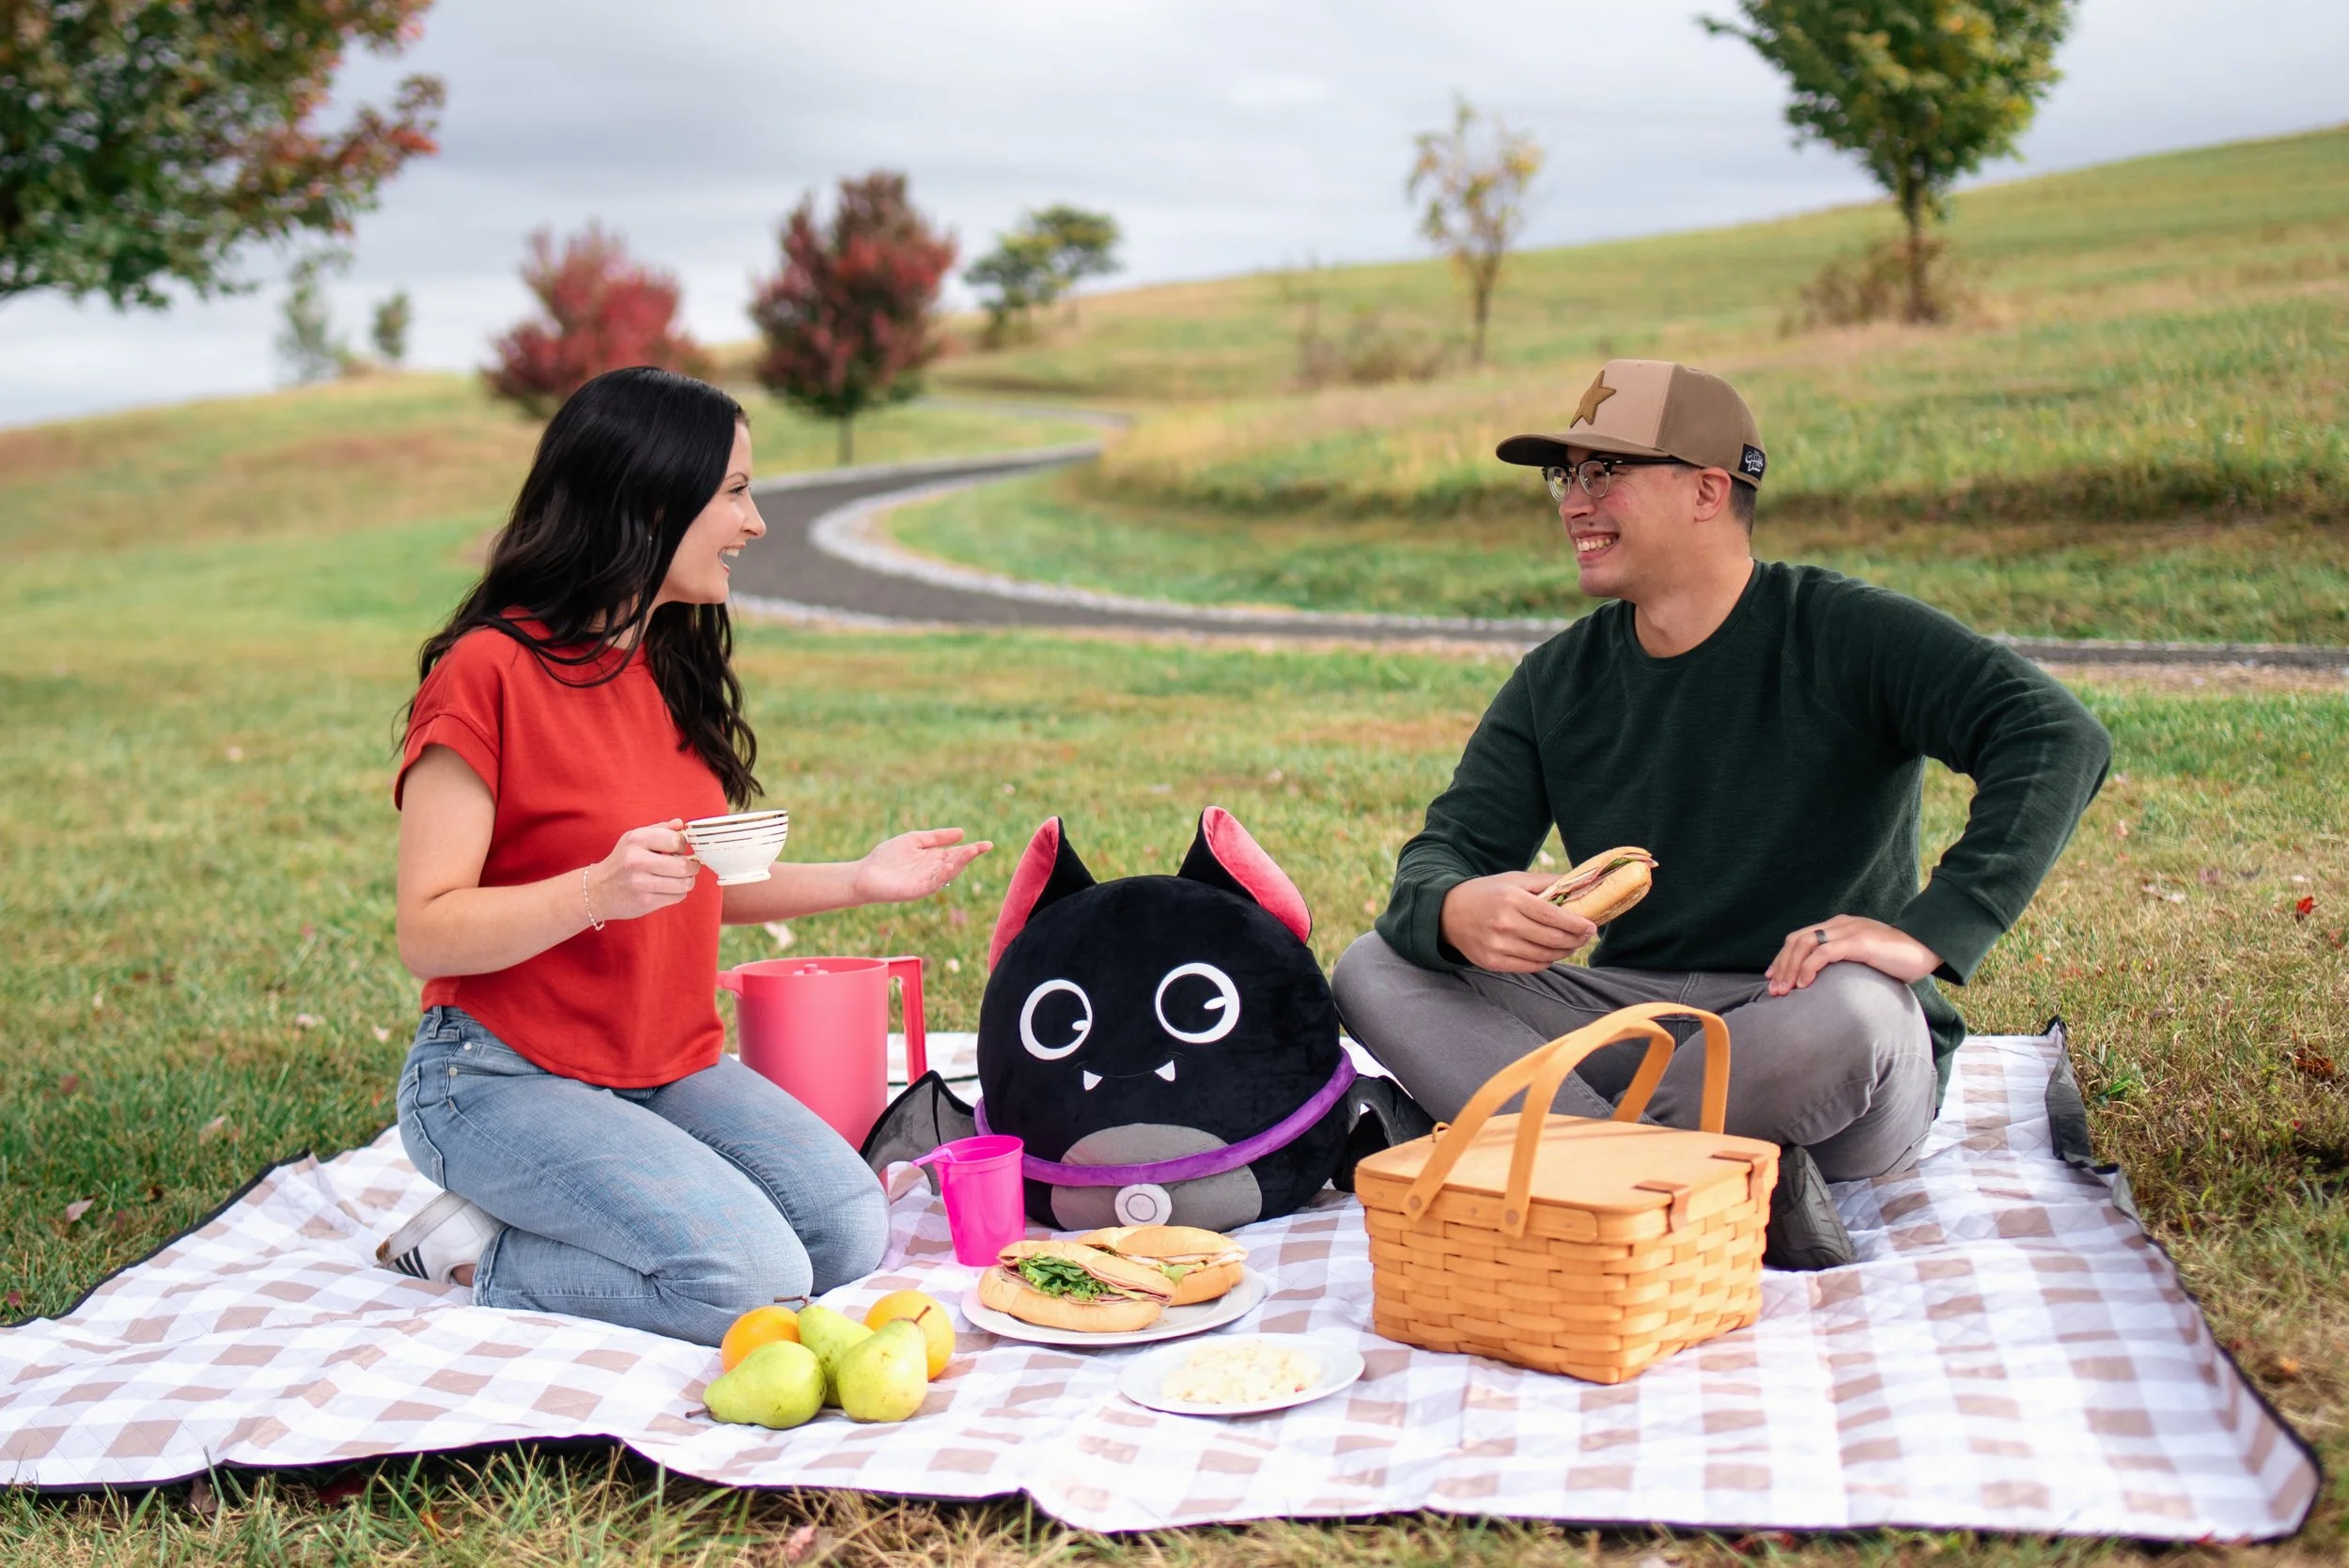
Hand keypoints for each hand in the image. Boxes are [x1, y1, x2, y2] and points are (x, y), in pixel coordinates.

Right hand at [585, 819, 698, 922]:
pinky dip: (677, 893)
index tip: (679, 851)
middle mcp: (637, 860)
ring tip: (679, 879)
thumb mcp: (634, 839)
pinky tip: (667, 889)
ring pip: (684, 884)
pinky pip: (677, 897)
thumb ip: (660, 829)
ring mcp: (640, 883)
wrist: (597, 890)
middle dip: (692, 867)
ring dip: (687, 882)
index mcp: (637, 840)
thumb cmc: (622, 861)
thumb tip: (681, 824)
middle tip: (688, 867)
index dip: (683, 846)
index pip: (676, 841)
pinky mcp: (645, 902)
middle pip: (684, 866)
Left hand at [851, 827, 991, 904]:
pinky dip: (941, 876)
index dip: (972, 849)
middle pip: (955, 863)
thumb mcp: (914, 840)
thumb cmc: (887, 856)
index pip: (957, 853)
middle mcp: (933, 871)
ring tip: (970, 852)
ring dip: (959, 864)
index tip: (987, 844)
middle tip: (982, 847)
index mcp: (934, 858)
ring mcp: (925, 882)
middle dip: (969, 855)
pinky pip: (932, 884)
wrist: (864, 873)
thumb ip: (936, 837)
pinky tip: (948, 866)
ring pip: (947, 874)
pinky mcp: (916, 891)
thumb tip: (962, 833)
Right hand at [1438, 871, 1599, 972]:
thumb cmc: (1488, 893)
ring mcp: (1497, 945)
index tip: (1591, 926)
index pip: (1554, 916)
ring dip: (1563, 952)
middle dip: (1575, 939)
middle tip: (1586, 937)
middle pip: (1552, 939)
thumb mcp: (1514, 880)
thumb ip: (1545, 882)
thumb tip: (1578, 883)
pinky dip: (1545, 962)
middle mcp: (1504, 923)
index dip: (1577, 924)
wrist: (1448, 913)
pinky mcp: (1492, 962)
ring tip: (1570, 945)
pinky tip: (1550, 954)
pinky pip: (1529, 967)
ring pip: (1544, 956)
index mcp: (1512, 899)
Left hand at [1765, 914, 1940, 995]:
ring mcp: (1849, 931)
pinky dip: (1809, 968)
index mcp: (1839, 926)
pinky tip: (1805, 984)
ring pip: (1805, 945)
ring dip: (1790, 969)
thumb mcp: (1864, 958)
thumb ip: (1845, 962)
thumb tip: (1826, 983)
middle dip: (1782, 965)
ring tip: (1785, 991)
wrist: (1926, 949)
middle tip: (1775, 990)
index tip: (1774, 978)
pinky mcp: (1858, 942)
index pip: (1800, 938)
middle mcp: (1840, 925)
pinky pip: (1825, 952)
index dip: (1783, 957)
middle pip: (1797, 940)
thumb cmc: (1897, 959)